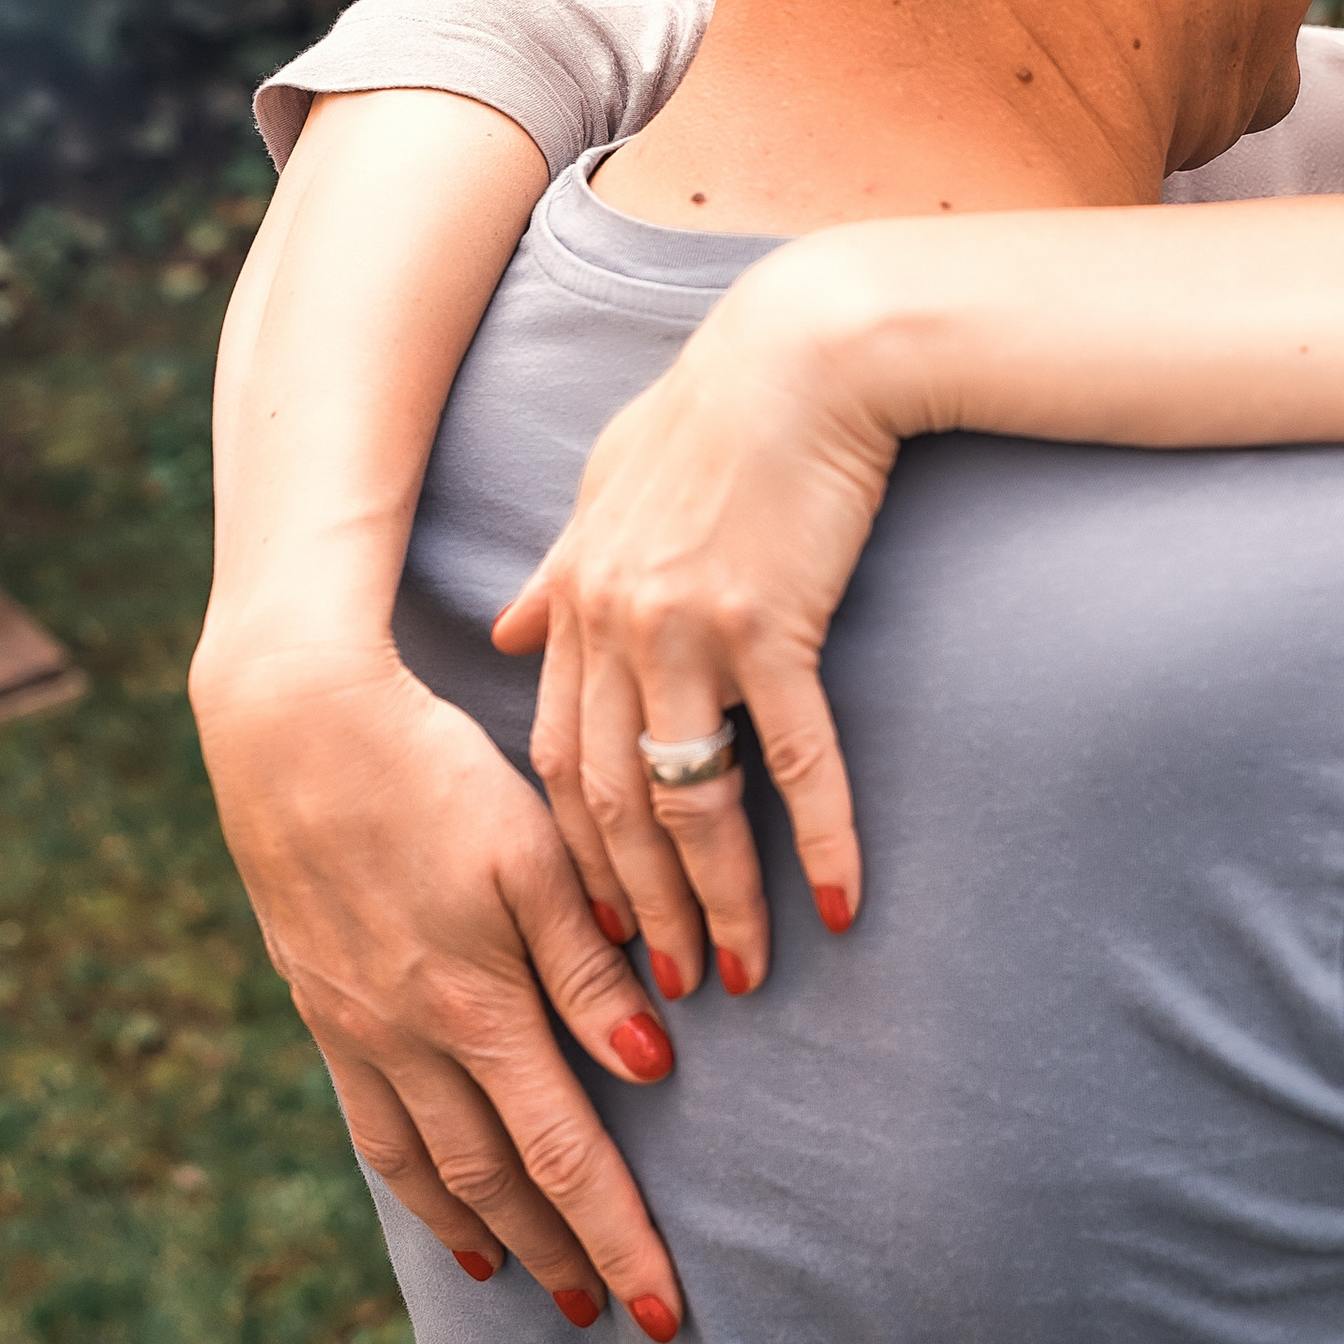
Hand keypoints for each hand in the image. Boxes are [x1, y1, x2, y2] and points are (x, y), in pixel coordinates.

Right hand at [190, 634, 689, 1336]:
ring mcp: (355, 1029)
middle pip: (498, 1180)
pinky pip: (370, 1123)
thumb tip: (649, 1068)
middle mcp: (410, 1038)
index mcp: (476, 1005)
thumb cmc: (435, 772)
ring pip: (427, 1166)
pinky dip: (411, 1181)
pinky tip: (435, 1196)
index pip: (565, 1154)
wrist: (294, 728)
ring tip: (531, 1284)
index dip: (618, 1236)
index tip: (667, 1310)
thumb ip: (589, 968)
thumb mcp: (534, 854)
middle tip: (614, 1319)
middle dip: (562, 1255)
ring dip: (486, 1233)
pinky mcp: (321, 1005)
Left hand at [492, 261, 895, 998]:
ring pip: (690, 799)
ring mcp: (692, 628)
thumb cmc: (714, 413)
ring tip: (747, 972)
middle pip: (610, 804)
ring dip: (718, 898)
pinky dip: (819, 835)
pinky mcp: (775, 622)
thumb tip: (503, 634)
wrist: (807, 351)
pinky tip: (841, 899)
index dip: (571, 858)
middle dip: (636, 908)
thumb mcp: (608, 485)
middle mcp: (618, 627)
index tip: (597, 931)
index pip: (553, 763)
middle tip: (667, 992)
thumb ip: (556, 572)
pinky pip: (795, 756)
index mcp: (577, 603)